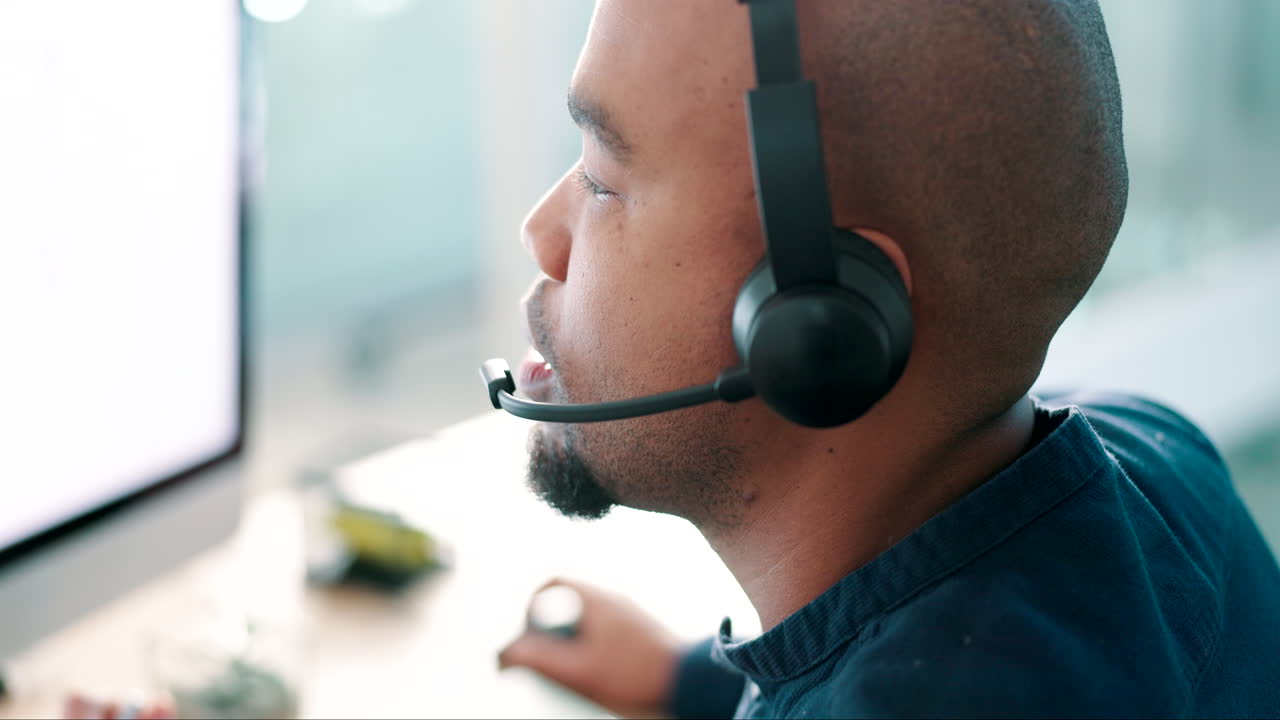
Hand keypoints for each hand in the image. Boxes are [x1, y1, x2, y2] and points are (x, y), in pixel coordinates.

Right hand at [498, 578, 681, 718]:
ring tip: (570, 666)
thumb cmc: (635, 675)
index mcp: (596, 599)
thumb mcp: (579, 672)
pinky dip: (592, 641)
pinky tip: (596, 668)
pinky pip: (605, 626)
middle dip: (550, 625)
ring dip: (571, 635)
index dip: (532, 605)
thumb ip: (539, 660)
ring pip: (587, 614)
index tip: (527, 633)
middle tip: (546, 654)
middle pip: (567, 599)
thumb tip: (504, 654)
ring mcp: (629, 612)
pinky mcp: (641, 628)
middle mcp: (614, 598)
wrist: (689, 681)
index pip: (552, 582)